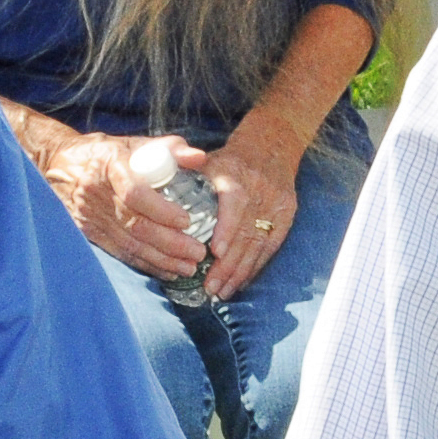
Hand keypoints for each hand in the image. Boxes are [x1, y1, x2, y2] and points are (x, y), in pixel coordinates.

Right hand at [36, 131, 211, 284]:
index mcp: (110, 166)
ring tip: (189, 267)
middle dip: (170, 243)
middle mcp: (96, 193)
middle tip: (197, 252)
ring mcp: (89, 216)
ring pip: (129, 244)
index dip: (161, 210)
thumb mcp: (135, 144)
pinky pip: (120, 252)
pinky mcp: (87, 232)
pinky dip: (145, 264)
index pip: (135, 193)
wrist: (58, 165)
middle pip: (135, 225)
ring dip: (162, 259)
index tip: (186, 220)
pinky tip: (166, 271)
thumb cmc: (107, 153)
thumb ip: (170, 149)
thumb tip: (199, 158)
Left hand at [189, 119, 306, 303]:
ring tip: (221, 291)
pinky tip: (241, 282)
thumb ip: (182, 176)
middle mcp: (259, 189)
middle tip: (210, 286)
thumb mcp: (206, 160)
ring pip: (259, 243)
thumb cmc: (228, 160)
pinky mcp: (286, 215)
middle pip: (246, 231)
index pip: (235, 202)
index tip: (215, 252)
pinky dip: (255, 267)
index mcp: (235, 174)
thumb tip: (150, 190)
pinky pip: (271, 247)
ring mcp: (276, 204)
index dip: (227, 228)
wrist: (270, 147)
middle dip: (228, 263)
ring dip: (240, 272)